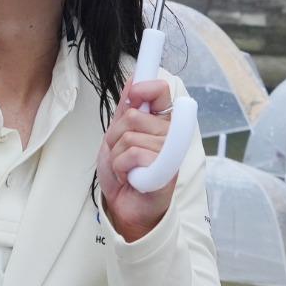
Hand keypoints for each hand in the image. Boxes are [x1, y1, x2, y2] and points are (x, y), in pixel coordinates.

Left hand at [98, 76, 176, 241]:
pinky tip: (132, 178)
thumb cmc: (125, 173)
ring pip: (130, 137)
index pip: (161, 91)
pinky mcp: (167, 169)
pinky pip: (134, 154)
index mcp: (160, 122)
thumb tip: (133, 78)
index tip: (133, 92)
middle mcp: (169, 134)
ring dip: (117, 156)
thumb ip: (126, 109)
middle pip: (133, 116)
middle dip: (116, 136)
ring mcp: (170, 151)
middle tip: (120, 154)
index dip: (145, 86)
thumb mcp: (117, 136)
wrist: (126, 206)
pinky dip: (122, 167)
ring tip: (126, 169)